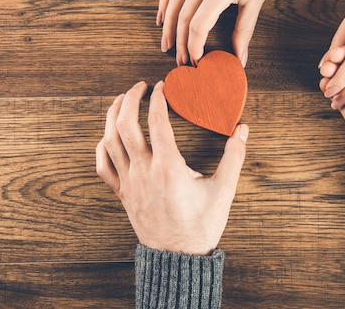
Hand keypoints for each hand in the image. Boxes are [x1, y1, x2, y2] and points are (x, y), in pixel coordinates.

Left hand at [96, 81, 248, 254]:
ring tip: (122, 101)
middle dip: (129, 99)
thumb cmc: (201, 225)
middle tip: (140, 86)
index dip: (158, 97)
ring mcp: (129, 183)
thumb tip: (242, 129)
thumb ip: (234, 157)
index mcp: (168, 167)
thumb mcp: (224, 190)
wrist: (178, 258)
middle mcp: (144, 171)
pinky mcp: (122, 194)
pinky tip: (108, 136)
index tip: (163, 86)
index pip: (157, 120)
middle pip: (125, 124)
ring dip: (113, 116)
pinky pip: (103, 166)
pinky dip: (102, 146)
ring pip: (110, 141)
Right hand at [158, 0, 295, 66]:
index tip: (196, 60)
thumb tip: (240, 58)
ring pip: (173, 1)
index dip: (194, 47)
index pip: (198, 26)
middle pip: (183, 17)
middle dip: (180, 43)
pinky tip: (162, 17)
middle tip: (181, 61)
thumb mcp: (255, 3)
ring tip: (167, 45)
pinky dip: (164, 1)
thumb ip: (243, 32)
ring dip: (168, 26)